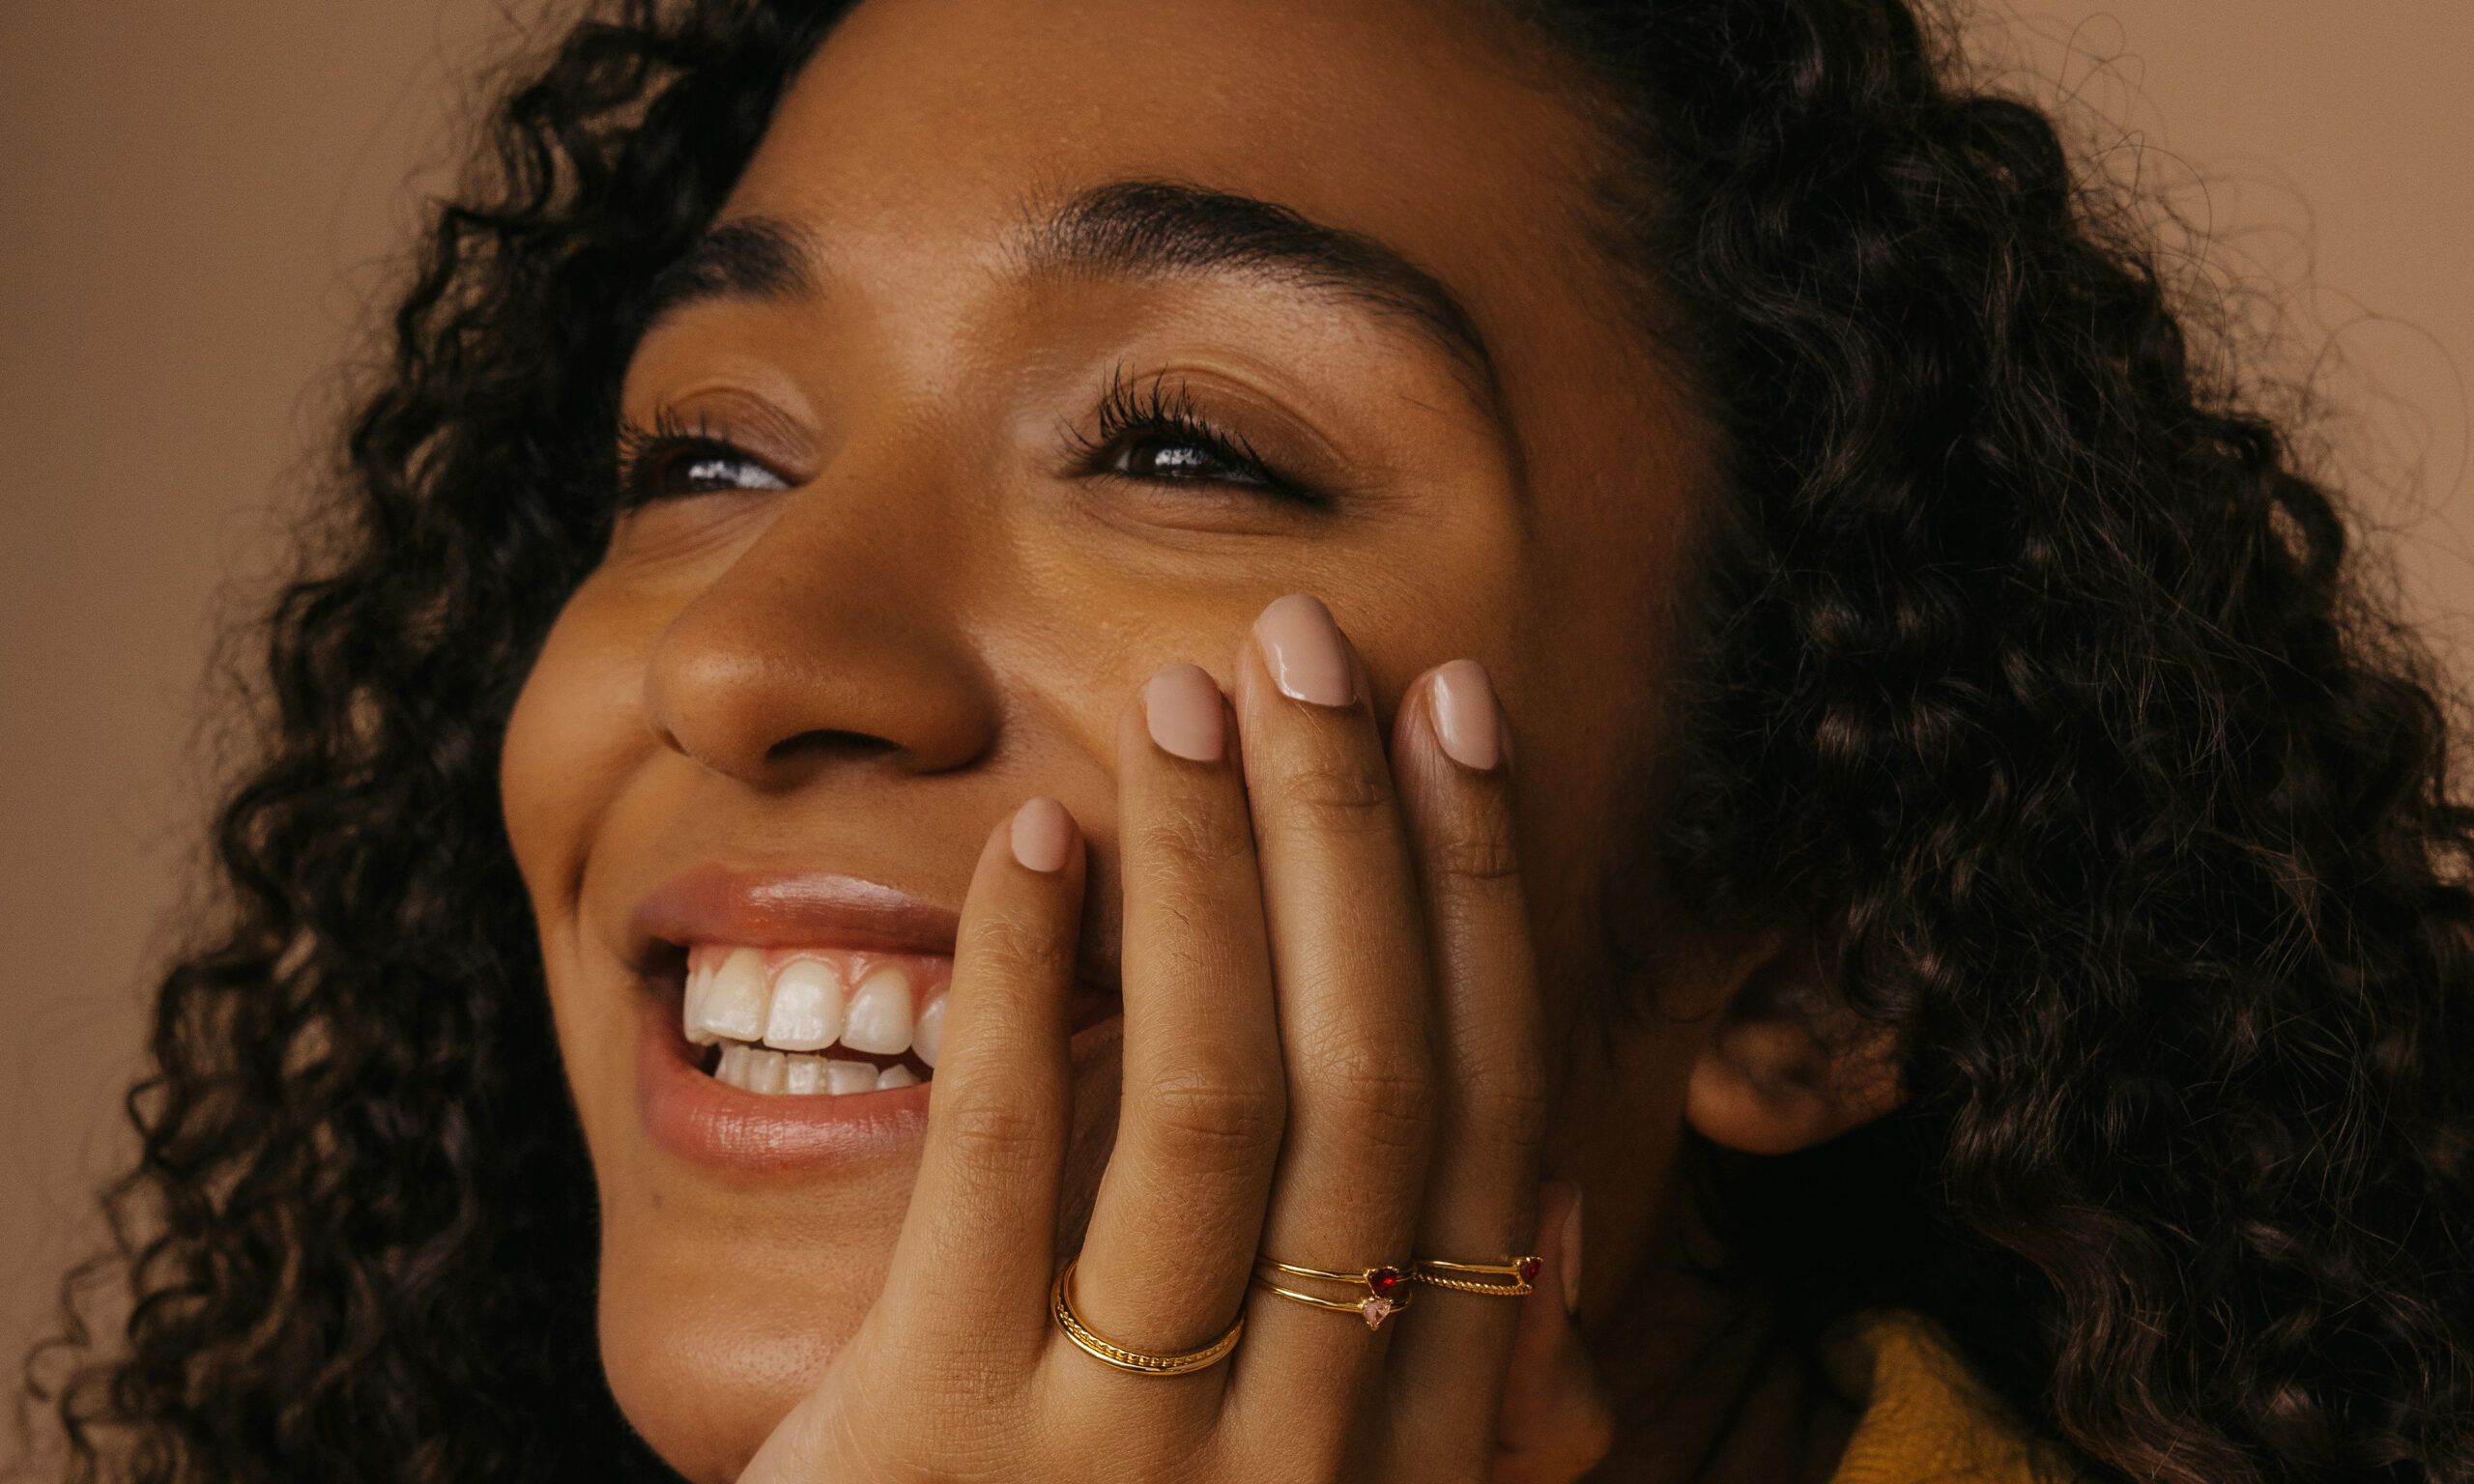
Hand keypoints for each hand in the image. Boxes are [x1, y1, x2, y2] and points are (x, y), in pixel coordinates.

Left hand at [739, 594, 1611, 1482]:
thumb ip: (1446, 1405)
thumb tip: (1562, 1231)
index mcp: (1418, 1450)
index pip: (1487, 1125)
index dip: (1482, 902)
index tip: (1457, 721)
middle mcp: (1315, 1457)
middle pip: (1373, 1085)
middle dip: (1356, 836)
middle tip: (1317, 644)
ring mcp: (1132, 1461)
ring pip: (1215, 1105)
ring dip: (1214, 872)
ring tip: (1191, 703)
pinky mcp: (938, 1444)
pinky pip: (1001, 1168)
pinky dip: (1025, 981)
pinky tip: (1039, 841)